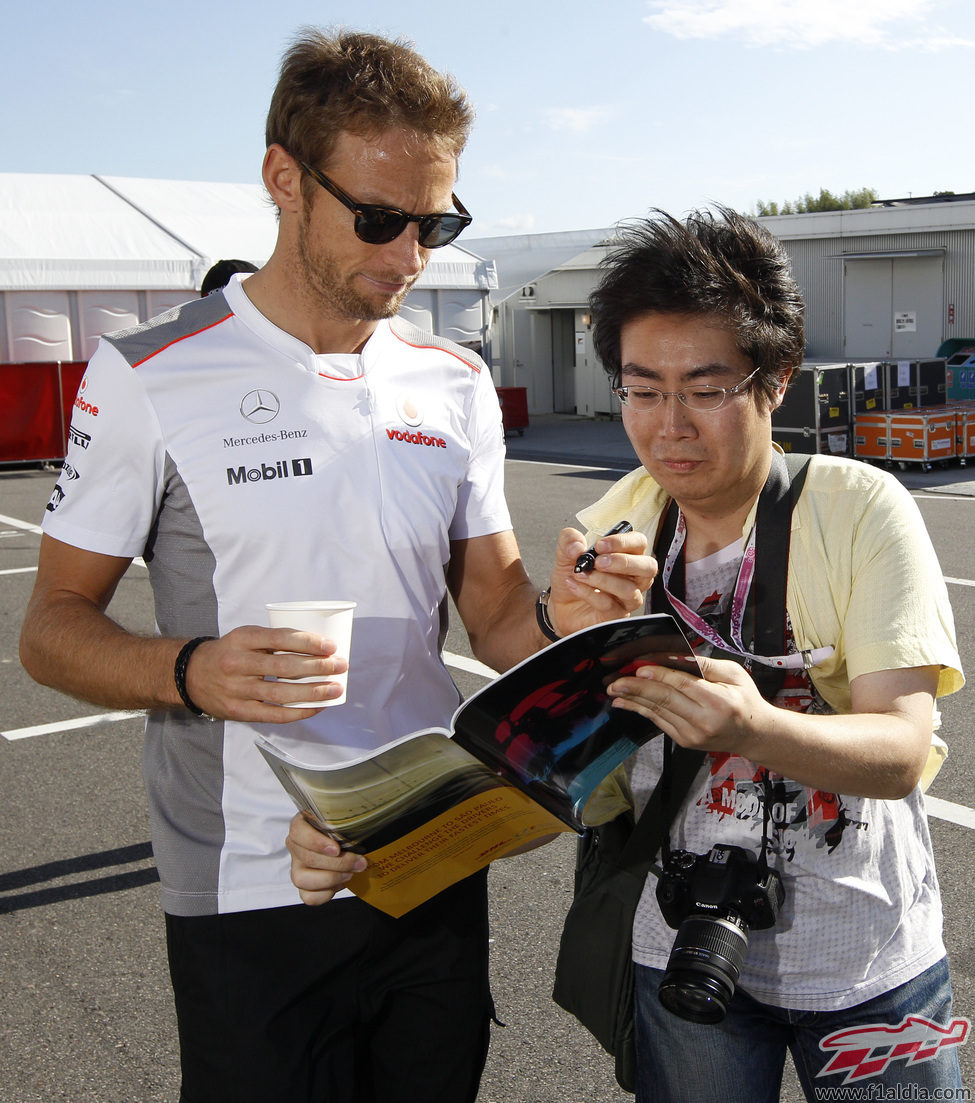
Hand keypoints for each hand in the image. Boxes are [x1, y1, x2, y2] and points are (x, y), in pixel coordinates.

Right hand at [184, 625, 349, 721]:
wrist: (189, 675)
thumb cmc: (229, 652)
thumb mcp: (244, 637)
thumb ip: (273, 640)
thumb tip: (317, 647)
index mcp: (241, 639)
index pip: (279, 638)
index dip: (308, 642)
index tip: (331, 646)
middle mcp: (237, 663)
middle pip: (283, 667)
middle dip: (317, 667)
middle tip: (340, 665)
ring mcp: (237, 689)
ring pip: (281, 693)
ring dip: (313, 692)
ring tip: (336, 689)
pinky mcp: (238, 711)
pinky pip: (273, 714)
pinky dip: (298, 712)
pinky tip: (317, 707)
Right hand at [286, 813, 367, 905]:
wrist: (347, 846)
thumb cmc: (343, 830)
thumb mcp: (343, 820)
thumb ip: (346, 822)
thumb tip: (362, 828)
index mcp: (300, 825)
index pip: (297, 832)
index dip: (316, 842)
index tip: (337, 849)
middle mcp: (296, 847)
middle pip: (307, 858)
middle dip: (337, 863)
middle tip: (359, 862)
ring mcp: (297, 868)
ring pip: (302, 880)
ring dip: (331, 879)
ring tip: (350, 874)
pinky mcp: (304, 887)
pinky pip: (309, 897)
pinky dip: (327, 893)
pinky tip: (341, 883)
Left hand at [545, 527, 655, 637]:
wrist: (560, 605)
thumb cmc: (573, 577)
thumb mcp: (566, 553)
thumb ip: (569, 541)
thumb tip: (577, 547)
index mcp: (625, 555)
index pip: (639, 543)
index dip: (623, 542)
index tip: (600, 545)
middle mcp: (632, 576)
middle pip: (648, 567)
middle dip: (623, 562)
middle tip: (598, 562)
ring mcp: (627, 598)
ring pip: (629, 590)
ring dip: (603, 580)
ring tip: (581, 574)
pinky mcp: (617, 615)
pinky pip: (609, 605)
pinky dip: (589, 593)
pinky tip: (574, 586)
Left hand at [606, 654, 771, 755]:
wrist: (754, 734)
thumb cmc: (745, 700)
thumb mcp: (734, 674)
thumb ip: (706, 665)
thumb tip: (676, 656)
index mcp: (719, 702)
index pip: (683, 686)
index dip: (660, 676)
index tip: (639, 668)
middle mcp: (704, 720)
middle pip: (665, 700)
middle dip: (637, 688)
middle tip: (616, 681)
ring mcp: (692, 734)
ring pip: (657, 712)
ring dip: (633, 700)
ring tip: (615, 690)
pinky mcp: (684, 740)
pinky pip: (658, 721)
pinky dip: (640, 710)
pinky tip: (625, 703)